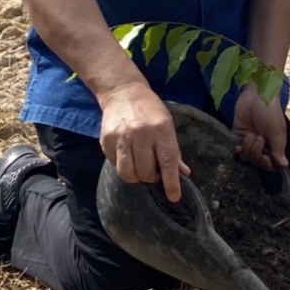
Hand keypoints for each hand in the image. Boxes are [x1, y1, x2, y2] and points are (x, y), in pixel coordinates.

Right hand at [97, 79, 189, 202]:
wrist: (123, 92)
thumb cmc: (150, 110)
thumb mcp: (168, 125)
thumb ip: (174, 150)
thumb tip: (183, 173)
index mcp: (161, 129)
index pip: (167, 162)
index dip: (171, 183)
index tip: (174, 197)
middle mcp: (140, 133)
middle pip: (145, 172)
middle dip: (151, 177)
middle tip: (153, 170)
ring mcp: (121, 137)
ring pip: (127, 173)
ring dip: (136, 176)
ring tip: (139, 166)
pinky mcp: (106, 140)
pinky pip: (115, 166)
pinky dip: (123, 166)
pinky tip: (127, 155)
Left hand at [233, 86, 288, 172]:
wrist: (257, 94)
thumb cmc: (271, 110)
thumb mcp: (277, 130)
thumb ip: (278, 148)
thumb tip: (284, 165)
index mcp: (273, 144)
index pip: (269, 163)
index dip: (266, 164)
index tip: (266, 158)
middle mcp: (261, 144)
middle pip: (256, 161)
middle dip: (256, 153)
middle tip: (259, 138)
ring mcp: (248, 139)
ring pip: (245, 157)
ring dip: (247, 149)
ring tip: (251, 135)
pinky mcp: (237, 133)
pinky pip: (235, 148)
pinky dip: (237, 150)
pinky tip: (238, 145)